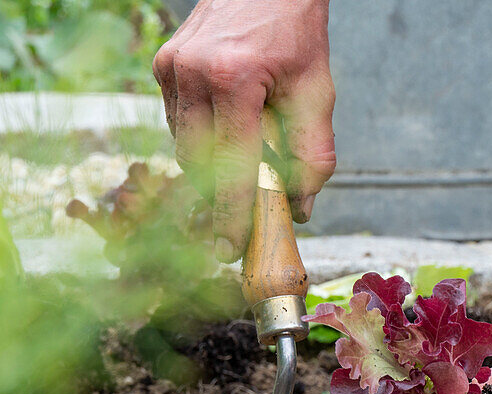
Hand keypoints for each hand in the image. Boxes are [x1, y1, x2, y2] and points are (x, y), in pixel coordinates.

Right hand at [153, 0, 335, 261]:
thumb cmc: (297, 36)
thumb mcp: (316, 93)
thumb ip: (312, 155)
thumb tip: (300, 209)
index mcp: (232, 80)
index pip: (228, 165)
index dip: (229, 213)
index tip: (229, 246)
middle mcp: (192, 73)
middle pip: (199, 162)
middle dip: (220, 195)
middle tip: (243, 219)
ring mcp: (171, 68)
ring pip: (184, 145)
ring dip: (212, 166)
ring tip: (245, 164)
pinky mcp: (163, 65)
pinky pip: (178, 122)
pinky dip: (203, 139)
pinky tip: (229, 132)